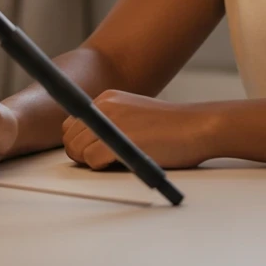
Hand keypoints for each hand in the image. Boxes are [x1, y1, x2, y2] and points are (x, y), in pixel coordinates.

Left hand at [62, 89, 211, 170]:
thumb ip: (111, 121)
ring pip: (76, 148)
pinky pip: (90, 159)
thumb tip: (87, 141)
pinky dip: (99, 167)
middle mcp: (106, 105)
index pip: (72, 121)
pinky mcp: (118, 140)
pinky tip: (118, 163)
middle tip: (100, 161)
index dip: (78, 140)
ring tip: (111, 162)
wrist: (196, 126)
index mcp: (108, 98)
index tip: (91, 151)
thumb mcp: (134, 114)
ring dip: (88, 161)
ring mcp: (111, 121)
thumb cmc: (171, 127)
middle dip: (79, 152)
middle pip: (69, 135)